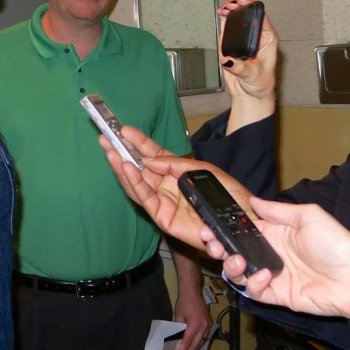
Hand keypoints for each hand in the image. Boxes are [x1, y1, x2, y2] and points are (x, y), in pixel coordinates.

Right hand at [98, 127, 253, 250]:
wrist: (244, 220)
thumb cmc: (229, 195)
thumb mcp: (203, 170)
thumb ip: (175, 164)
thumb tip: (148, 160)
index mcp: (176, 172)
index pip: (152, 154)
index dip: (137, 142)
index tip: (123, 130)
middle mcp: (166, 186)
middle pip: (138, 168)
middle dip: (122, 154)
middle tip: (106, 139)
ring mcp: (163, 201)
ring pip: (137, 184)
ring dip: (122, 168)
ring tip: (111, 153)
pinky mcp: (162, 218)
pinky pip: (145, 199)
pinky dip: (135, 184)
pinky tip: (127, 170)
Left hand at [169, 240, 212, 349]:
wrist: (193, 291)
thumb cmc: (183, 302)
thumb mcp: (178, 316)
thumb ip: (179, 329)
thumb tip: (177, 341)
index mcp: (195, 324)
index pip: (187, 341)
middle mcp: (204, 326)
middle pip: (196, 344)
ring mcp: (208, 325)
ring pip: (201, 342)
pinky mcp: (209, 323)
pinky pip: (204, 337)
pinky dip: (198, 344)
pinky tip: (194, 348)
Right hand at [205, 199, 349, 317]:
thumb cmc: (336, 245)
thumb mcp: (308, 216)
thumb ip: (278, 211)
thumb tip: (254, 201)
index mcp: (275, 233)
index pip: (242, 229)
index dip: (224, 227)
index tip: (210, 224)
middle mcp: (270, 253)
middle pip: (234, 251)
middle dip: (218, 247)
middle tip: (212, 244)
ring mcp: (272, 275)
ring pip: (238, 272)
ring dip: (232, 265)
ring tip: (237, 260)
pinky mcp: (276, 295)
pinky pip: (254, 291)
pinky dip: (254, 284)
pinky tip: (266, 276)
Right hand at [217, 0, 277, 130]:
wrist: (250, 95)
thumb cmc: (260, 85)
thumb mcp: (253, 76)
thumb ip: (240, 68)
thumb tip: (228, 60)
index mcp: (268, 41)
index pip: (261, 19)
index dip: (252, 8)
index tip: (243, 3)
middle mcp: (256, 38)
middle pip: (248, 17)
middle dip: (239, 8)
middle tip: (230, 6)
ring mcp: (244, 41)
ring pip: (237, 21)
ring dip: (230, 13)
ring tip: (223, 10)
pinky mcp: (233, 46)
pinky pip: (228, 30)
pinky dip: (223, 23)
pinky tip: (220, 17)